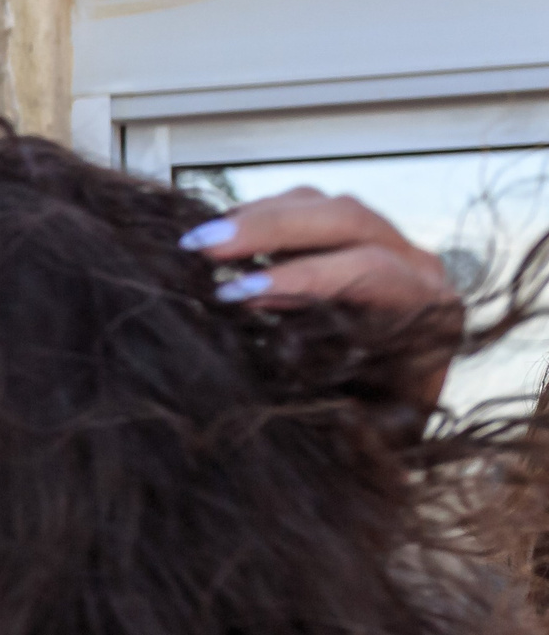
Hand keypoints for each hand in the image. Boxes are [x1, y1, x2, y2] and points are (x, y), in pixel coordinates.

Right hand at [181, 186, 463, 407]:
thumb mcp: (356, 420)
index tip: (236, 293)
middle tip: (206, 245)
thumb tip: (259, 331)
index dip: (300, 277)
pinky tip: (222, 235)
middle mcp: (417, 269)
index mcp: (432, 310)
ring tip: (202, 239)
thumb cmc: (380, 428)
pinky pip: (310, 210)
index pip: (369, 269)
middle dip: (270, 229)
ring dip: (259, 217)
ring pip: (325, 206)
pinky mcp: (354, 243)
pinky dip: (263, 218)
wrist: (394, 425)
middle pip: (346, 219)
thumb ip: (315, 370)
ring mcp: (388, 248)